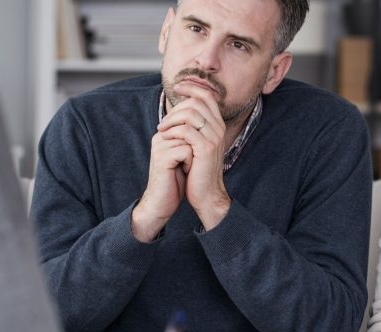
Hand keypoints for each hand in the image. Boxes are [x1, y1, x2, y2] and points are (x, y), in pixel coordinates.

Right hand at [132, 132, 191, 241]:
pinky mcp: (162, 156)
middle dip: (196, 148)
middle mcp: (160, 137)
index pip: (189, 125)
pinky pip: (186, 151)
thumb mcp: (185, 156)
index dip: (197, 141)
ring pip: (190, 140)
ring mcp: (160, 146)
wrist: (162, 202)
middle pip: (190, 131)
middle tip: (189, 163)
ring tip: (186, 168)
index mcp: (165, 134)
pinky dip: (190, 163)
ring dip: (194, 156)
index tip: (191, 157)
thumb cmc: (176, 181)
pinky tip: (184, 172)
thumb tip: (208, 126)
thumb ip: (190, 139)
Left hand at [157, 82, 229, 229]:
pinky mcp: (205, 148)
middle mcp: (218, 128)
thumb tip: (179, 111)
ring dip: (171, 119)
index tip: (176, 88)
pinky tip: (165, 139)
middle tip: (163, 122)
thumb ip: (192, 127)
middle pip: (197, 101)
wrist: (207, 194)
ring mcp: (214, 137)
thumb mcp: (196, 145)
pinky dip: (172, 132)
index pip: (206, 95)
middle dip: (176, 107)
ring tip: (162, 130)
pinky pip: (185, 130)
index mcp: (217, 125)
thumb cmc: (198, 171)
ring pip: (190, 113)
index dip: (191, 88)